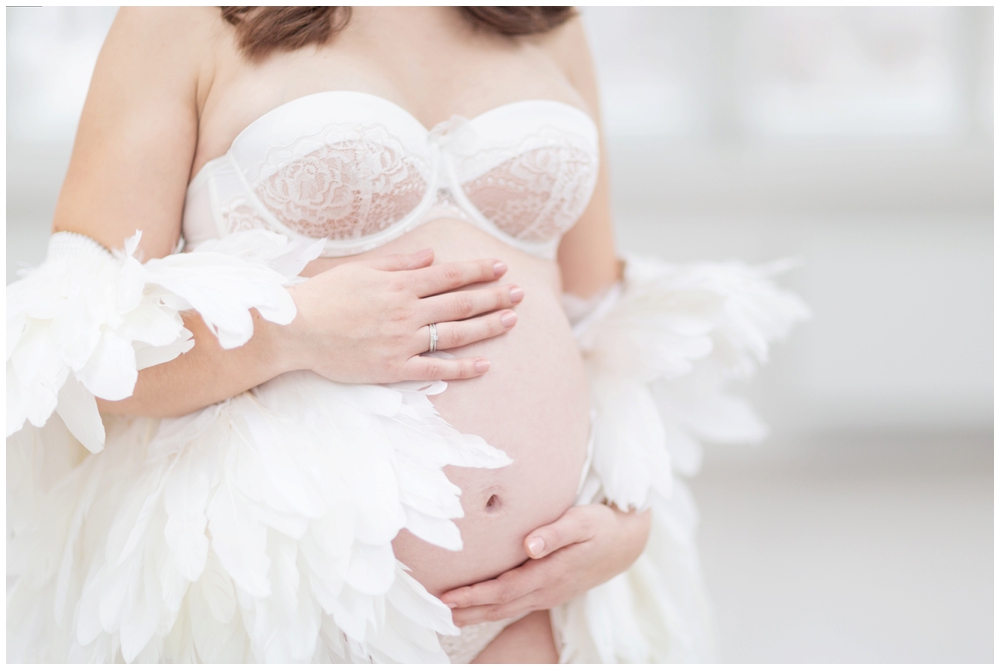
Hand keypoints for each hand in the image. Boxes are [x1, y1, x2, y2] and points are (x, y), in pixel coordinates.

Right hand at [278, 248, 523, 383]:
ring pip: (455, 333)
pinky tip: (484, 365)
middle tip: (519, 293)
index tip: (500, 267)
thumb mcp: (361, 269)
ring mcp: (403, 341)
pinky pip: (435, 369)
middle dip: (493, 296)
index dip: (478, 270)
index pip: (449, 275)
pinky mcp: (394, 368)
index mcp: (399, 285)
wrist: (296, 330)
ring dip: (487, 326)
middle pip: (460, 303)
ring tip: (511, 320)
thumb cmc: (323, 296)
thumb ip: (398, 262)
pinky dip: (461, 368)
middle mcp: (407, 312)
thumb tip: (430, 256)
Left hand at [440, 504, 650, 625]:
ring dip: (477, 614)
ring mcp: (549, 594)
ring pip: (507, 610)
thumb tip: (529, 545)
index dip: (474, 596)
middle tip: (435, 611)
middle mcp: (547, 590)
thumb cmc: (601, 526)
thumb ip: (555, 533)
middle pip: (500, 606)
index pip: (503, 590)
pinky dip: (494, 609)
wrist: (626, 543)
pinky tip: (481, 607)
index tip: (447, 596)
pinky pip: (516, 606)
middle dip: (467, 610)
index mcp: (550, 573)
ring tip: (450, 614)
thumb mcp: (583, 521)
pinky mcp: (550, 592)